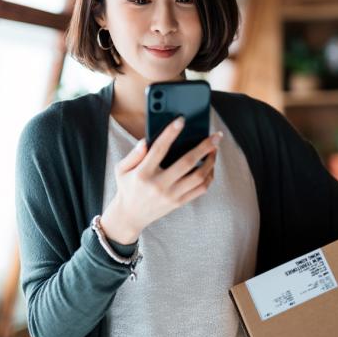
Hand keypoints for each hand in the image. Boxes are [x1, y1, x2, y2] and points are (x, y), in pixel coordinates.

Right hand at [101, 116, 221, 243]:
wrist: (130, 216)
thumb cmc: (127, 186)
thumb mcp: (121, 169)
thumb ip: (133, 154)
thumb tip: (146, 141)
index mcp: (143, 173)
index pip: (159, 149)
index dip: (170, 133)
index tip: (181, 120)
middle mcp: (159, 185)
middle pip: (187, 163)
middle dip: (204, 147)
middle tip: (216, 136)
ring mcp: (171, 195)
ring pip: (199, 177)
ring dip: (211, 161)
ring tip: (214, 149)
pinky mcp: (179, 202)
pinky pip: (201, 189)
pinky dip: (209, 176)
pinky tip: (210, 166)